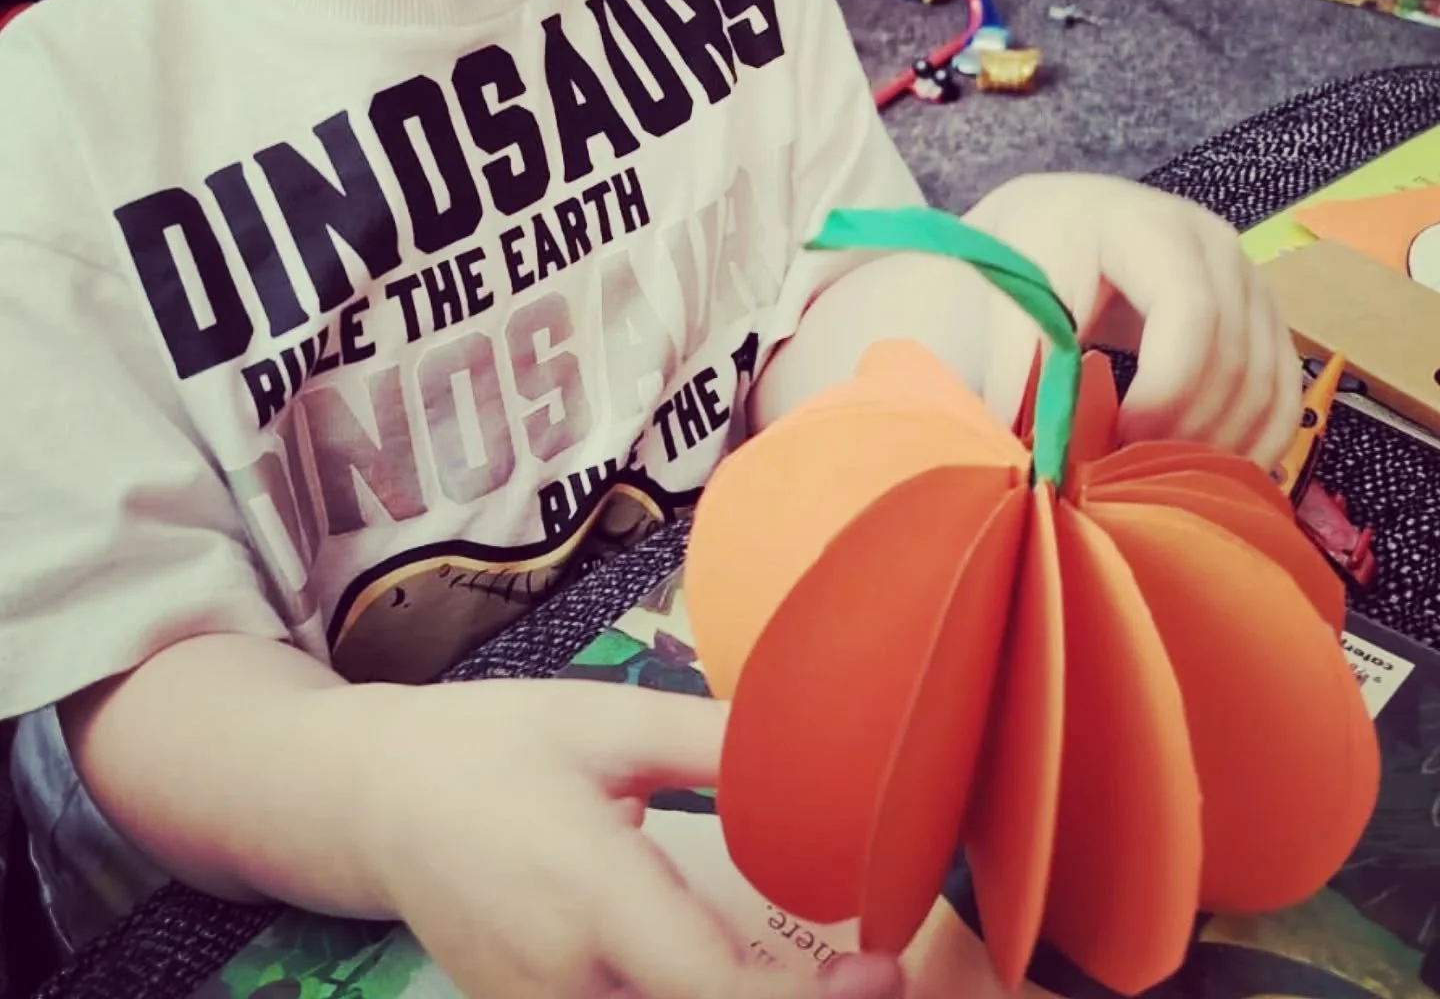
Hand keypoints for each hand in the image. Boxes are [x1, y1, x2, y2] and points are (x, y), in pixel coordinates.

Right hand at [356, 679, 905, 998]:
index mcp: (586, 892)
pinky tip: (737, 982)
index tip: (885, 970)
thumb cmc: (494, 743)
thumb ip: (716, 740)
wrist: (377, 797)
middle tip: (869, 979)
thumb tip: (827, 750)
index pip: (713, 989)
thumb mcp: (606, 719)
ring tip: (821, 978)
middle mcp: (562, 982)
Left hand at [964, 172, 1300, 468]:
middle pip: (1234, 352)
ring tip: (1159, 478)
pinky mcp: (1259, 317)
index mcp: (1142, 225)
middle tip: (1133, 473)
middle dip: (1187, 428)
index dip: (1167, 388)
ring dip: (1221, 444)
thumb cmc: (1015, 266)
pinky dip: (1257, 442)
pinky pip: (1283, 390)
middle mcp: (1209, 242)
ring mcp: (1243, 278)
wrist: (1042, 232)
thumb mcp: (1002, 303)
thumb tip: (1036, 461)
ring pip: (1265, 379)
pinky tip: (1213, 475)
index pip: (1191, 311)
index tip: (1118, 436)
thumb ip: (1016, 372)